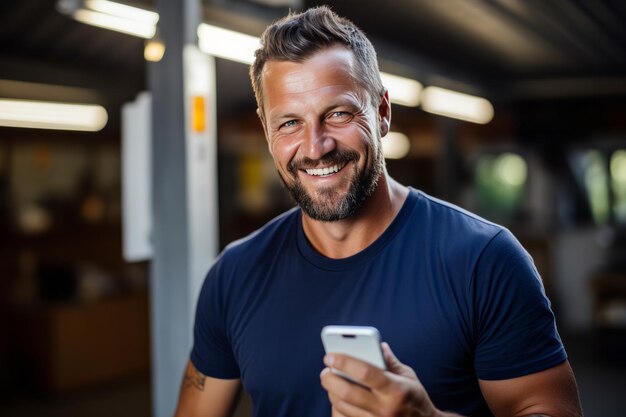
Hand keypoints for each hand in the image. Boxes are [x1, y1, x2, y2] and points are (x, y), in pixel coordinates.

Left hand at [320, 342, 450, 416]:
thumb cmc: (415, 398)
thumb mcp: (408, 376)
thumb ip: (390, 361)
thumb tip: (376, 344)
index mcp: (395, 389)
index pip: (365, 372)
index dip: (344, 362)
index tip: (330, 356)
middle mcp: (384, 408)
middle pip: (348, 392)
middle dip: (330, 379)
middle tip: (325, 371)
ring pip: (342, 407)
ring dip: (331, 393)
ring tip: (330, 382)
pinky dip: (337, 409)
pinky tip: (337, 400)